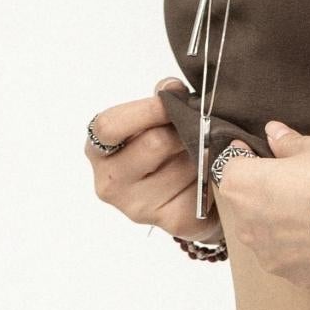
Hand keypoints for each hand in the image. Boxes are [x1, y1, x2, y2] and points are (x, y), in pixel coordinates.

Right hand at [83, 83, 221, 246]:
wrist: (187, 194)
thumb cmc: (164, 148)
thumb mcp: (155, 119)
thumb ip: (160, 100)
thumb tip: (170, 88)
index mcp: (98, 150)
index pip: (109, 127)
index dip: (145, 110)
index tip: (172, 98)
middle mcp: (110, 183)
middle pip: (153, 143)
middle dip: (181, 129)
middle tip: (198, 125)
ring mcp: (138, 208)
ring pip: (181, 165)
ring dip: (200, 151)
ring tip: (202, 152)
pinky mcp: (170, 222)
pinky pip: (199, 187)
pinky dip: (210, 174)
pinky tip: (208, 174)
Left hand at [213, 122, 309, 284]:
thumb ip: (286, 145)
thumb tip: (273, 134)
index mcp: (242, 187)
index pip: (229, 167)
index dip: (245, 158)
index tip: (258, 153)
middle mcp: (247, 227)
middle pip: (245, 207)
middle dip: (261, 195)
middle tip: (291, 184)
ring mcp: (269, 257)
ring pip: (266, 237)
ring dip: (278, 225)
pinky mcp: (293, 277)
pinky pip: (289, 258)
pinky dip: (298, 247)